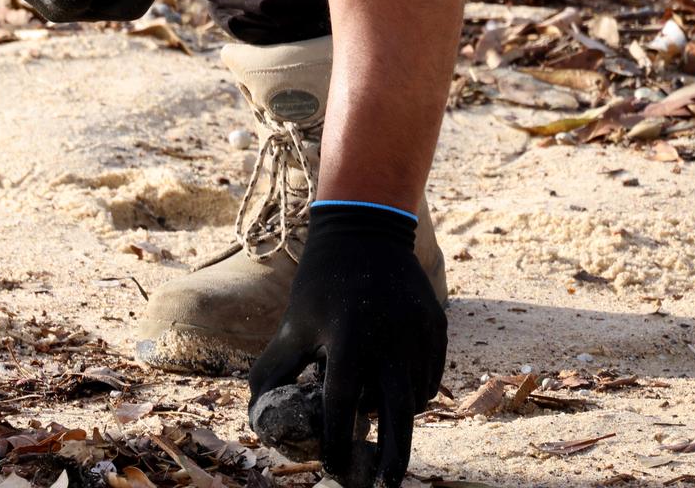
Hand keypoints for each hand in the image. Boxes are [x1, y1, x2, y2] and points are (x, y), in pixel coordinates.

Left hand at [248, 204, 446, 486]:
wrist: (365, 232)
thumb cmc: (320, 282)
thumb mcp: (292, 323)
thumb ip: (275, 368)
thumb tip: (256, 410)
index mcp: (348, 339)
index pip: (342, 404)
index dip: (336, 440)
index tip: (331, 468)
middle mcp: (389, 339)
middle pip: (397, 413)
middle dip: (392, 455)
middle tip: (383, 485)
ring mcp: (418, 333)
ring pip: (414, 396)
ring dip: (397, 416)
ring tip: (377, 419)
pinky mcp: (437, 327)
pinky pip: (428, 376)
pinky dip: (412, 392)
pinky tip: (392, 389)